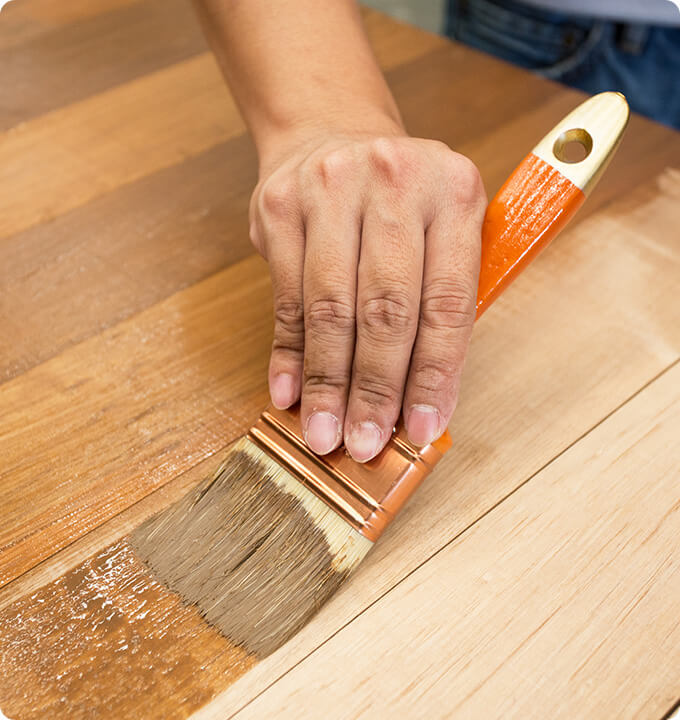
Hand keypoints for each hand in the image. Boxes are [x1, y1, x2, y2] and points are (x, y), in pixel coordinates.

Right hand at [250, 129, 485, 461]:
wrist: (330, 133)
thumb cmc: (398, 201)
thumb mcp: (440, 227)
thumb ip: (438, 301)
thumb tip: (421, 400)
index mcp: (454, 192)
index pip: (447, 301)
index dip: (434, 374)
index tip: (422, 427)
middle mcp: (394, 183)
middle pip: (386, 309)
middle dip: (376, 388)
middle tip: (366, 443)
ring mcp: (331, 190)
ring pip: (331, 308)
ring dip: (329, 382)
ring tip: (326, 432)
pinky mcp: (280, 207)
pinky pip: (286, 297)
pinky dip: (289, 353)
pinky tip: (290, 393)